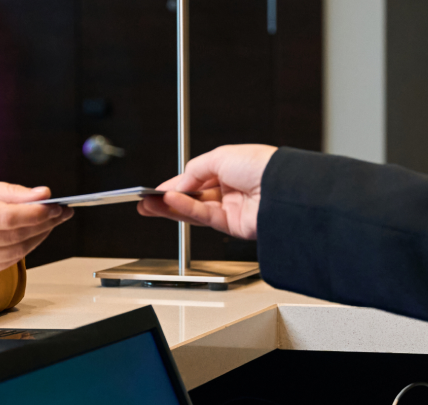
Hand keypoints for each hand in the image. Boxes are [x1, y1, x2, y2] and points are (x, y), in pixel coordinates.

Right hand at [0, 180, 72, 278]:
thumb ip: (7, 192)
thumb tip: (43, 194)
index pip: (6, 218)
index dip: (36, 213)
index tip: (56, 205)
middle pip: (13, 236)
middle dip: (44, 224)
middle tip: (61, 212)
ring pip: (15, 252)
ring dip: (38, 237)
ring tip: (50, 222)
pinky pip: (6, 262)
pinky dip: (24, 248)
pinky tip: (31, 235)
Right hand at [138, 144, 276, 239]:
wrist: (283, 188)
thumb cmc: (262, 165)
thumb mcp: (220, 156)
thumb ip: (194, 170)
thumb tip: (179, 184)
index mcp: (230, 169)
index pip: (196, 179)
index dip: (175, 184)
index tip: (155, 190)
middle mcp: (230, 190)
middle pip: (192, 197)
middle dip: (167, 200)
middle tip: (145, 203)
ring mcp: (232, 208)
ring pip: (194, 210)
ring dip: (170, 207)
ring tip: (149, 206)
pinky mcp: (233, 225)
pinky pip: (203, 217)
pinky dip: (185, 210)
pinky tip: (170, 203)